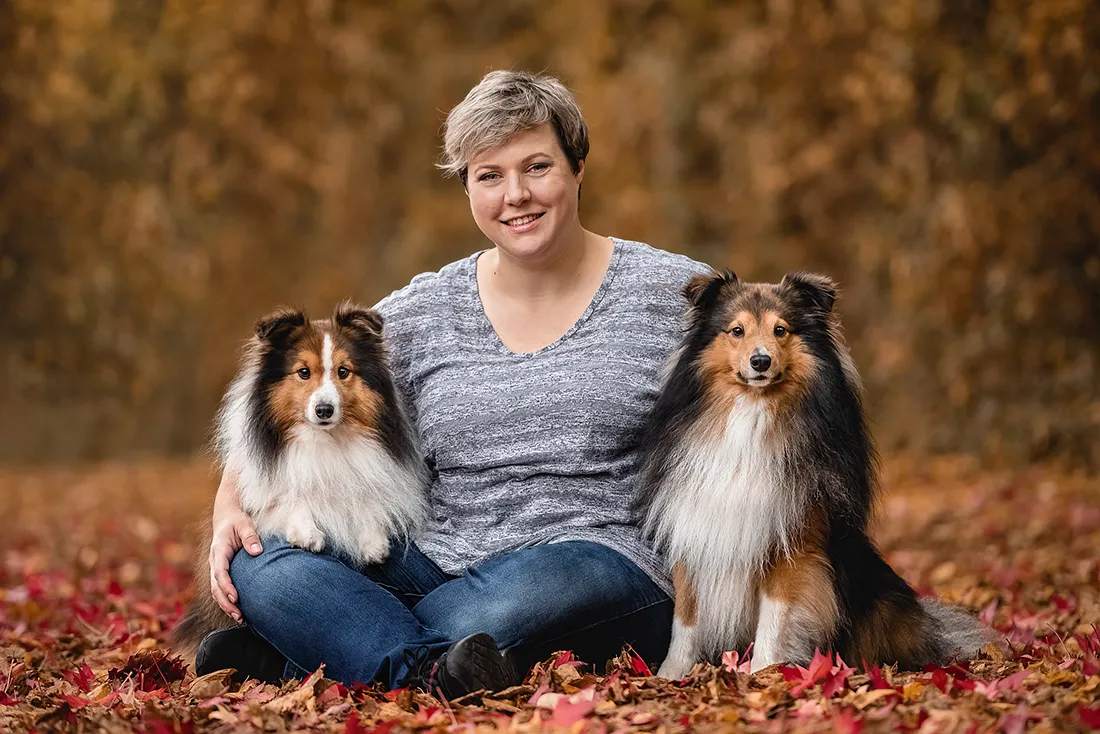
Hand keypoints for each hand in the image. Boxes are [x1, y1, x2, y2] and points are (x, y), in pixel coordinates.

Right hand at [209, 471, 262, 621]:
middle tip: (239, 615)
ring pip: (216, 590)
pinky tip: (238, 609)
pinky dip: (227, 599)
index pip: (220, 572)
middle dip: (226, 603)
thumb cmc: (237, 520)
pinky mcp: (221, 570)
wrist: (226, 516)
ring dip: (226, 605)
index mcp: (219, 550)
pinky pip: (221, 588)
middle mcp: (214, 561)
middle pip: (216, 587)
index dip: (226, 587)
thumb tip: (256, 552)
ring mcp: (216, 566)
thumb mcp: (244, 524)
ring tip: (240, 618)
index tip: (236, 598)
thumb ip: (250, 537)